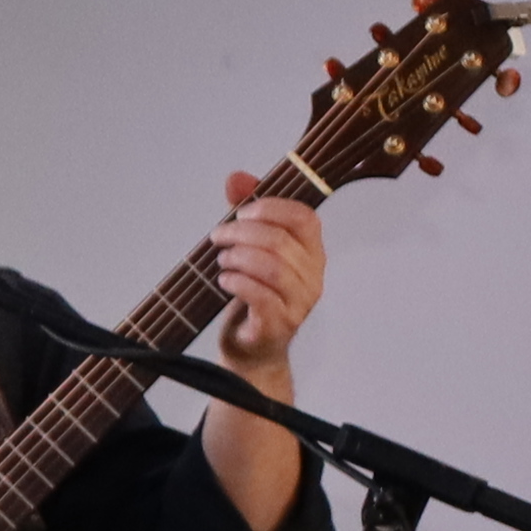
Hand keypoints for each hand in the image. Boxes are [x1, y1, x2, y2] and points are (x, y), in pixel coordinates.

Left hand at [210, 176, 324, 381]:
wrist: (252, 351)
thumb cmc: (254, 298)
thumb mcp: (250, 250)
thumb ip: (247, 213)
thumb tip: (236, 178)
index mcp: (312, 253)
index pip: (305, 218)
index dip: (272, 207)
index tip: (242, 212)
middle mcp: (312, 277)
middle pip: (280, 240)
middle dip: (242, 232)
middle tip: (218, 237)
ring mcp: (299, 303)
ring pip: (272, 267)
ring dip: (238, 257)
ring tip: (222, 260)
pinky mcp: (279, 325)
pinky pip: (261, 296)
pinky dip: (238, 282)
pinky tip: (224, 280)